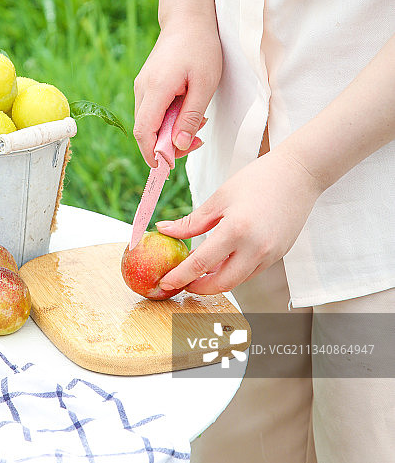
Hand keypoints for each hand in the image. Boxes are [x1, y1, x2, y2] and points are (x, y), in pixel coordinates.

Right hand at [133, 20, 221, 166]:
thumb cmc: (201, 47)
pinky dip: (168, 120)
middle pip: (145, 131)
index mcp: (155, 89)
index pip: (144, 132)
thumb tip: (178, 145)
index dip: (153, 154)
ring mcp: (142, 86)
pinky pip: (153, 111)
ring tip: (197, 123)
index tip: (169, 167)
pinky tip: (188, 111)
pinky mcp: (147, 85)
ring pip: (149, 122)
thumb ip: (190, 117)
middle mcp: (142, 89)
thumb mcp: (205, 84)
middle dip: (167, 146)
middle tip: (195, 142)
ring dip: (170, 132)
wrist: (189, 19)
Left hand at [156, 146, 322, 293]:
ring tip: (198, 271)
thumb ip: (191, 222)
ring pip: (237, 281)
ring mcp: (270, 255)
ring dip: (215, 281)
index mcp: (236, 230)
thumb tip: (164, 231)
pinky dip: (232, 272)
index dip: (179, 276)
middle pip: (221, 284)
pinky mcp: (278, 255)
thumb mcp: (219, 198)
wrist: (298, 174)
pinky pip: (250, 272)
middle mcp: (255, 248)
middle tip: (180, 282)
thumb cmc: (257, 179)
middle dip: (197, 287)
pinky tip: (220, 262)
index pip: (200, 264)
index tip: (164, 282)